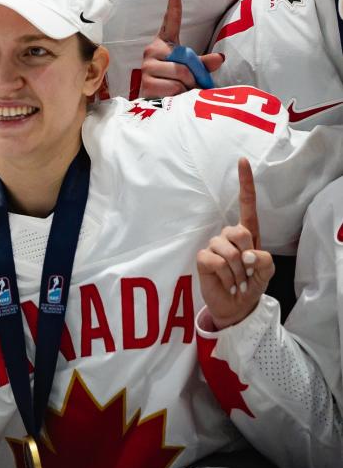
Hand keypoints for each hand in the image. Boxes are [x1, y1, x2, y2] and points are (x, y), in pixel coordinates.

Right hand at [138, 0, 223, 96]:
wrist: (153, 104)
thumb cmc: (173, 84)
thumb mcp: (191, 71)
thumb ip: (204, 64)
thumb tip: (220, 58)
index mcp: (164, 45)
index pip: (170, 21)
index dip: (173, 4)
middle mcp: (152, 51)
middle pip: (186, 60)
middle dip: (194, 75)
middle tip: (189, 83)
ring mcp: (147, 66)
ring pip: (182, 74)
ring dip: (187, 87)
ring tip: (179, 91)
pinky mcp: (146, 82)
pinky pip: (174, 87)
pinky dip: (179, 95)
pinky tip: (171, 96)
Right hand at [198, 158, 273, 328]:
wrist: (236, 306)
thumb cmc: (251, 285)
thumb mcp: (266, 274)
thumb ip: (264, 261)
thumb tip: (248, 253)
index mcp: (248, 234)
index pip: (247, 204)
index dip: (245, 183)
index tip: (242, 161)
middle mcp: (230, 236)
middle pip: (239, 231)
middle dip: (247, 255)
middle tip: (247, 273)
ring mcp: (214, 246)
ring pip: (227, 250)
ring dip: (237, 271)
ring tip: (237, 281)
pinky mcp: (202, 258)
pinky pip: (214, 259)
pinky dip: (225, 275)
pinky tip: (226, 282)